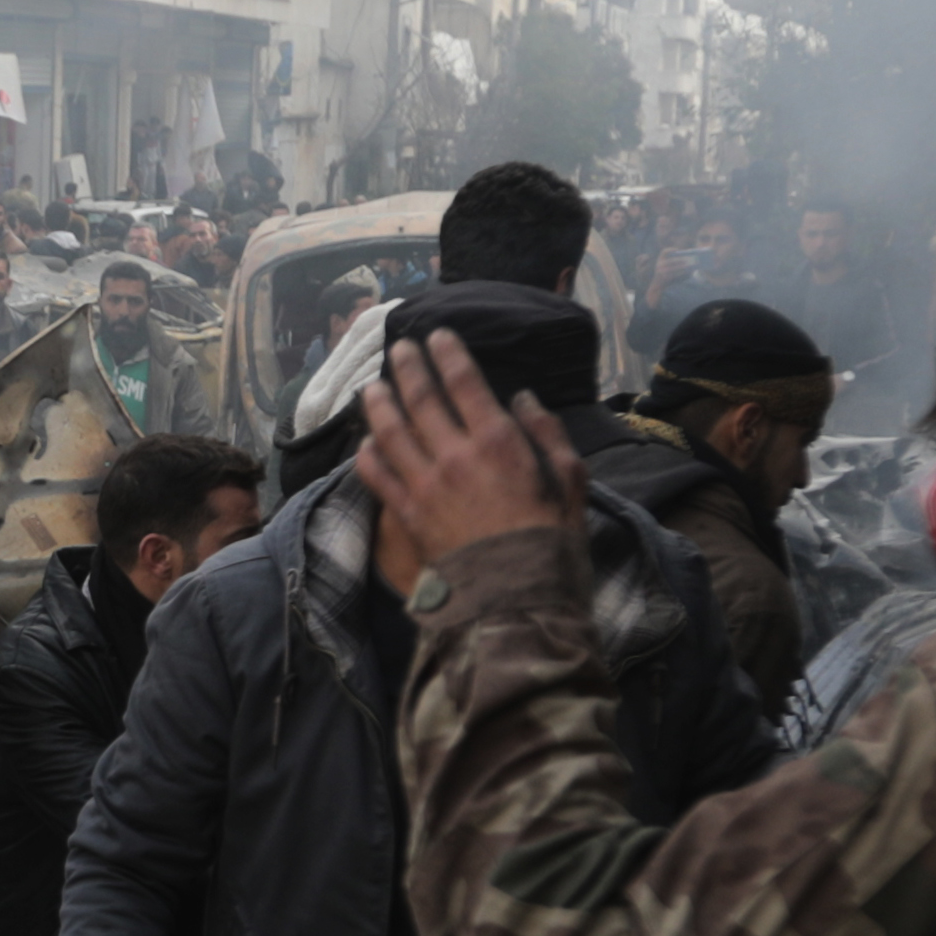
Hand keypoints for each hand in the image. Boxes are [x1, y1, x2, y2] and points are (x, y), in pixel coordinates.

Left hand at [351, 337, 578, 566]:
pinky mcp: (407, 516)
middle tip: (398, 349)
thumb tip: (523, 399)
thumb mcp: (570, 481)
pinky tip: (365, 443)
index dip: (447, 354)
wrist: (517, 600)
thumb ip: (547, 434)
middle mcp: (454, 455)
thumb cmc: (552, 541)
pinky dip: (368, 455)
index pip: (464, 383)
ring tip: (372, 386)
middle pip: (420, 399)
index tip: (437, 336)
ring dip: (379, 404)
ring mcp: (425, 485)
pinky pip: (378, 477)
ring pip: (391, 432)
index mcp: (498, 441)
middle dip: (407, 368)